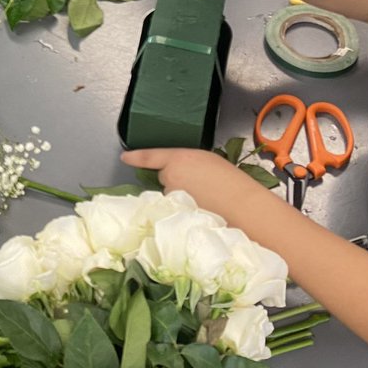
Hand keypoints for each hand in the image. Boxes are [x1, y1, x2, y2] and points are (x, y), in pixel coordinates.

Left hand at [120, 147, 259, 215]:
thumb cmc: (230, 181)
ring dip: (180, 194)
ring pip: (170, 193)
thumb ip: (186, 163)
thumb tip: (179, 171)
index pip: (150, 156)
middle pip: (164, 177)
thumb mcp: (208, 161)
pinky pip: (174, 207)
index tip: (125, 157)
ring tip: (204, 196)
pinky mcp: (175, 211)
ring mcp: (171, 195)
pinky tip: (201, 207)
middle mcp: (170, 176)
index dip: (135, 156)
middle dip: (175, 179)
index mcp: (178, 158)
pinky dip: (183, 208)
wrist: (242, 205)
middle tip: (199, 183)